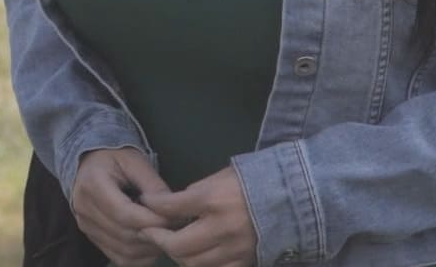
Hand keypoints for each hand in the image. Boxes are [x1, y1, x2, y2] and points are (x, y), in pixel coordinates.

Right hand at [72, 147, 177, 266]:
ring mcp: (85, 225)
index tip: (174, 218)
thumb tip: (172, 211)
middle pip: (124, 235)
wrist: (89, 161)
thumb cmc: (115, 157)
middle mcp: (84, 208)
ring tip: (165, 235)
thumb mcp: (135, 161)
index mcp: (93, 183)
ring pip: (123, 251)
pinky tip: (151, 245)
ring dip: (149, 249)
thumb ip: (153, 185)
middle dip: (154, 235)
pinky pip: (118, 258)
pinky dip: (139, 258)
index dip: (152, 221)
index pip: (124, 213)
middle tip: (176, 228)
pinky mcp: (92, 237)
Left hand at [139, 165, 256, 266]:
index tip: (145, 204)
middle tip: (150, 232)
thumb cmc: (251, 181)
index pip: (172, 207)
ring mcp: (234, 248)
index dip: (152, 206)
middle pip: (178, 245)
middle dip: (158, 239)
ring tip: (171, 244)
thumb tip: (170, 207)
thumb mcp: (219, 177)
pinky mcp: (244, 261)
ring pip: (193, 263)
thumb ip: (194, 193)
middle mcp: (222, 227)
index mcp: (214, 199)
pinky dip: (200, 265)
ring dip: (177, 255)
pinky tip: (194, 256)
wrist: (291, 196)